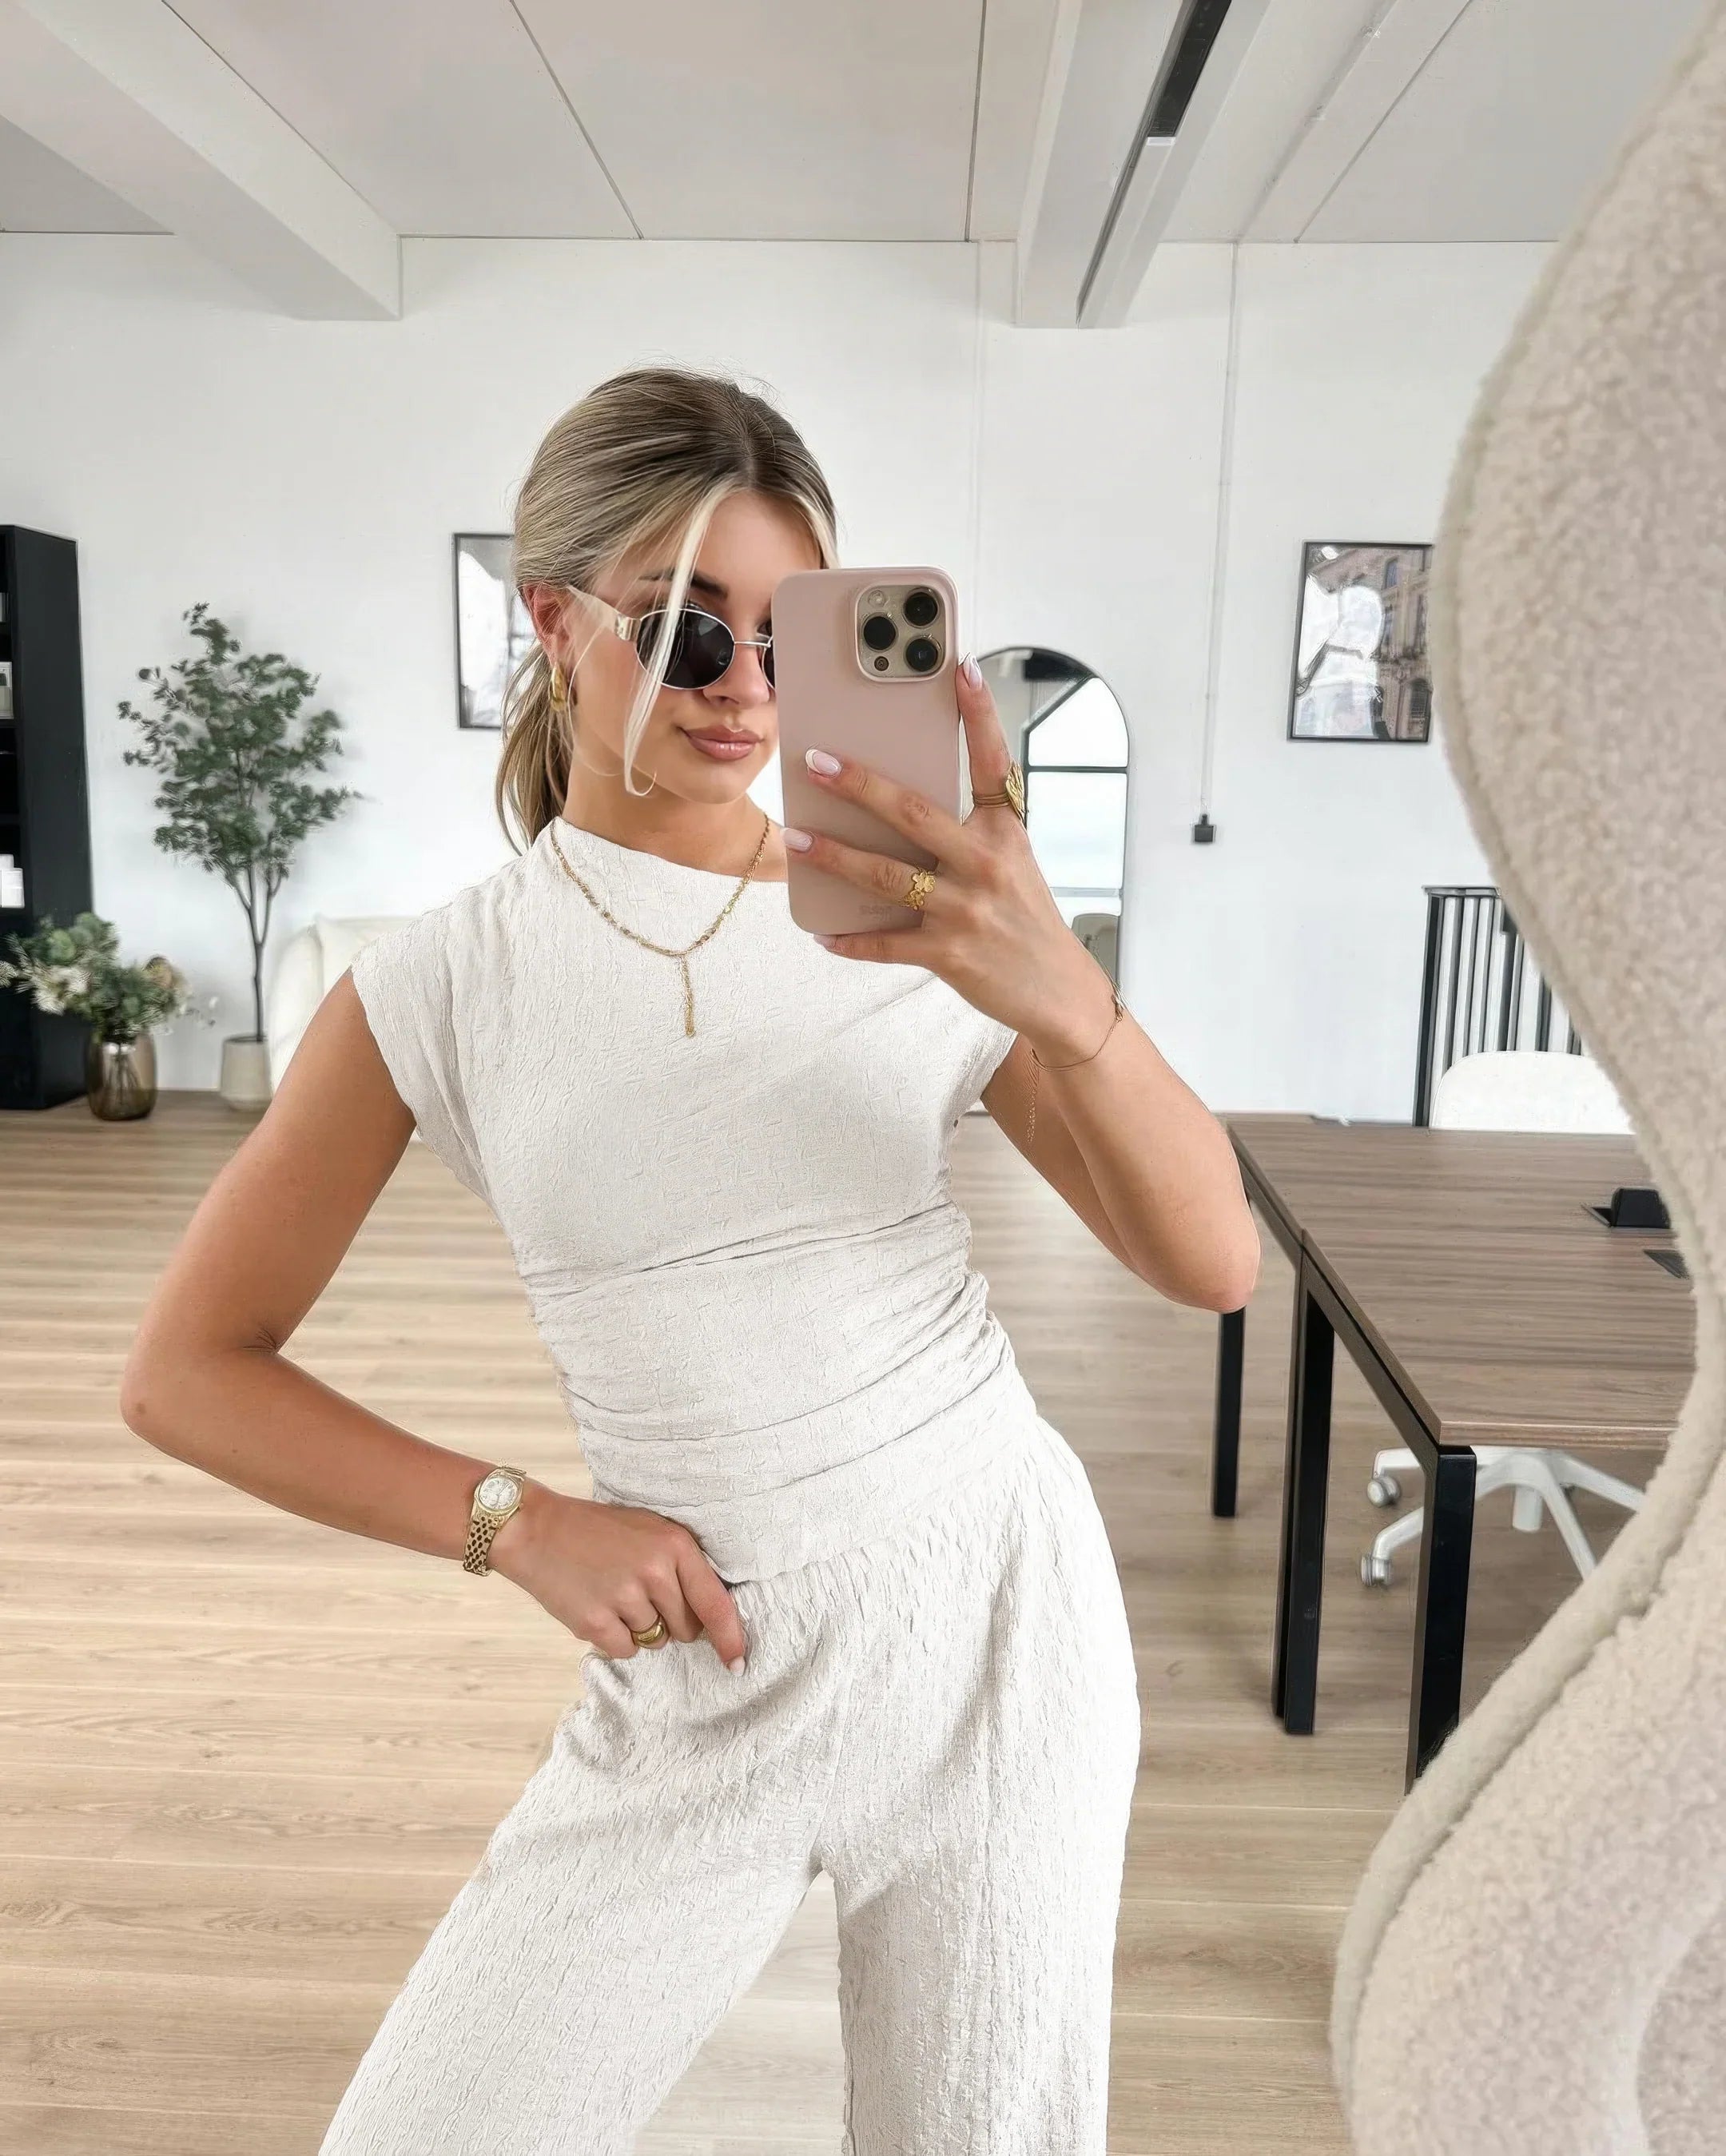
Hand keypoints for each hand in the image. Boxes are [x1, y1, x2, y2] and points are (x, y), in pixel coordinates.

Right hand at [490, 1481, 747, 1671]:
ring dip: (640, 1628)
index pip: (715, 1603)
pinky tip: (599, 1608)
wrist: (537, 1530)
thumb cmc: (599, 1531)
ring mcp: (623, 1598)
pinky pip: (626, 1650)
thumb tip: (711, 1616)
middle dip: (673, 1621)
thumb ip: (682, 1565)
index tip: (738, 1662)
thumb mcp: (650, 1530)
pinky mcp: (595, 1622)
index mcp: (675, 1545)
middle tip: (642, 1594)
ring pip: (656, 1640)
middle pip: (687, 1628)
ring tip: (614, 1594)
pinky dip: (616, 1638)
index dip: (730, 1638)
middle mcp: (654, 1572)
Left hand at [788, 653, 1115, 1060]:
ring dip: (833, 856)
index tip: (960, 666)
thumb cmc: (1026, 918)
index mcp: (1005, 832)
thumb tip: (897, 808)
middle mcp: (985, 864)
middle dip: (861, 785)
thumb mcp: (1013, 862)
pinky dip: (849, 940)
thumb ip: (968, 833)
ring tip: (795, 837)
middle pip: (913, 813)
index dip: (979, 713)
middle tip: (816, 761)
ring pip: (885, 875)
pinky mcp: (947, 953)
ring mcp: (965, 910)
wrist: (1057, 991)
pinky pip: (884, 944)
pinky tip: (820, 932)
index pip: (991, 761)